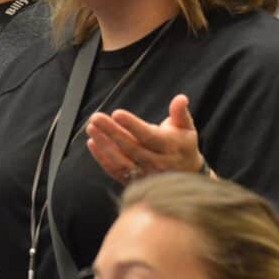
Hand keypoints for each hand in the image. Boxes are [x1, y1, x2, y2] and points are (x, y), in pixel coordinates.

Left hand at [86, 94, 208, 183]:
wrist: (186, 175)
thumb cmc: (183, 145)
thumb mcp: (186, 127)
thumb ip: (180, 113)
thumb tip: (180, 98)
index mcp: (169, 147)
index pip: (148, 136)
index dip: (132, 125)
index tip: (117, 113)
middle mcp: (157, 163)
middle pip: (131, 148)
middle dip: (111, 132)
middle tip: (96, 117)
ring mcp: (145, 174)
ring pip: (121, 161)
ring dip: (104, 145)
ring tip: (91, 128)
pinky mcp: (135, 181)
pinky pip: (116, 171)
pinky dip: (102, 158)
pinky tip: (92, 142)